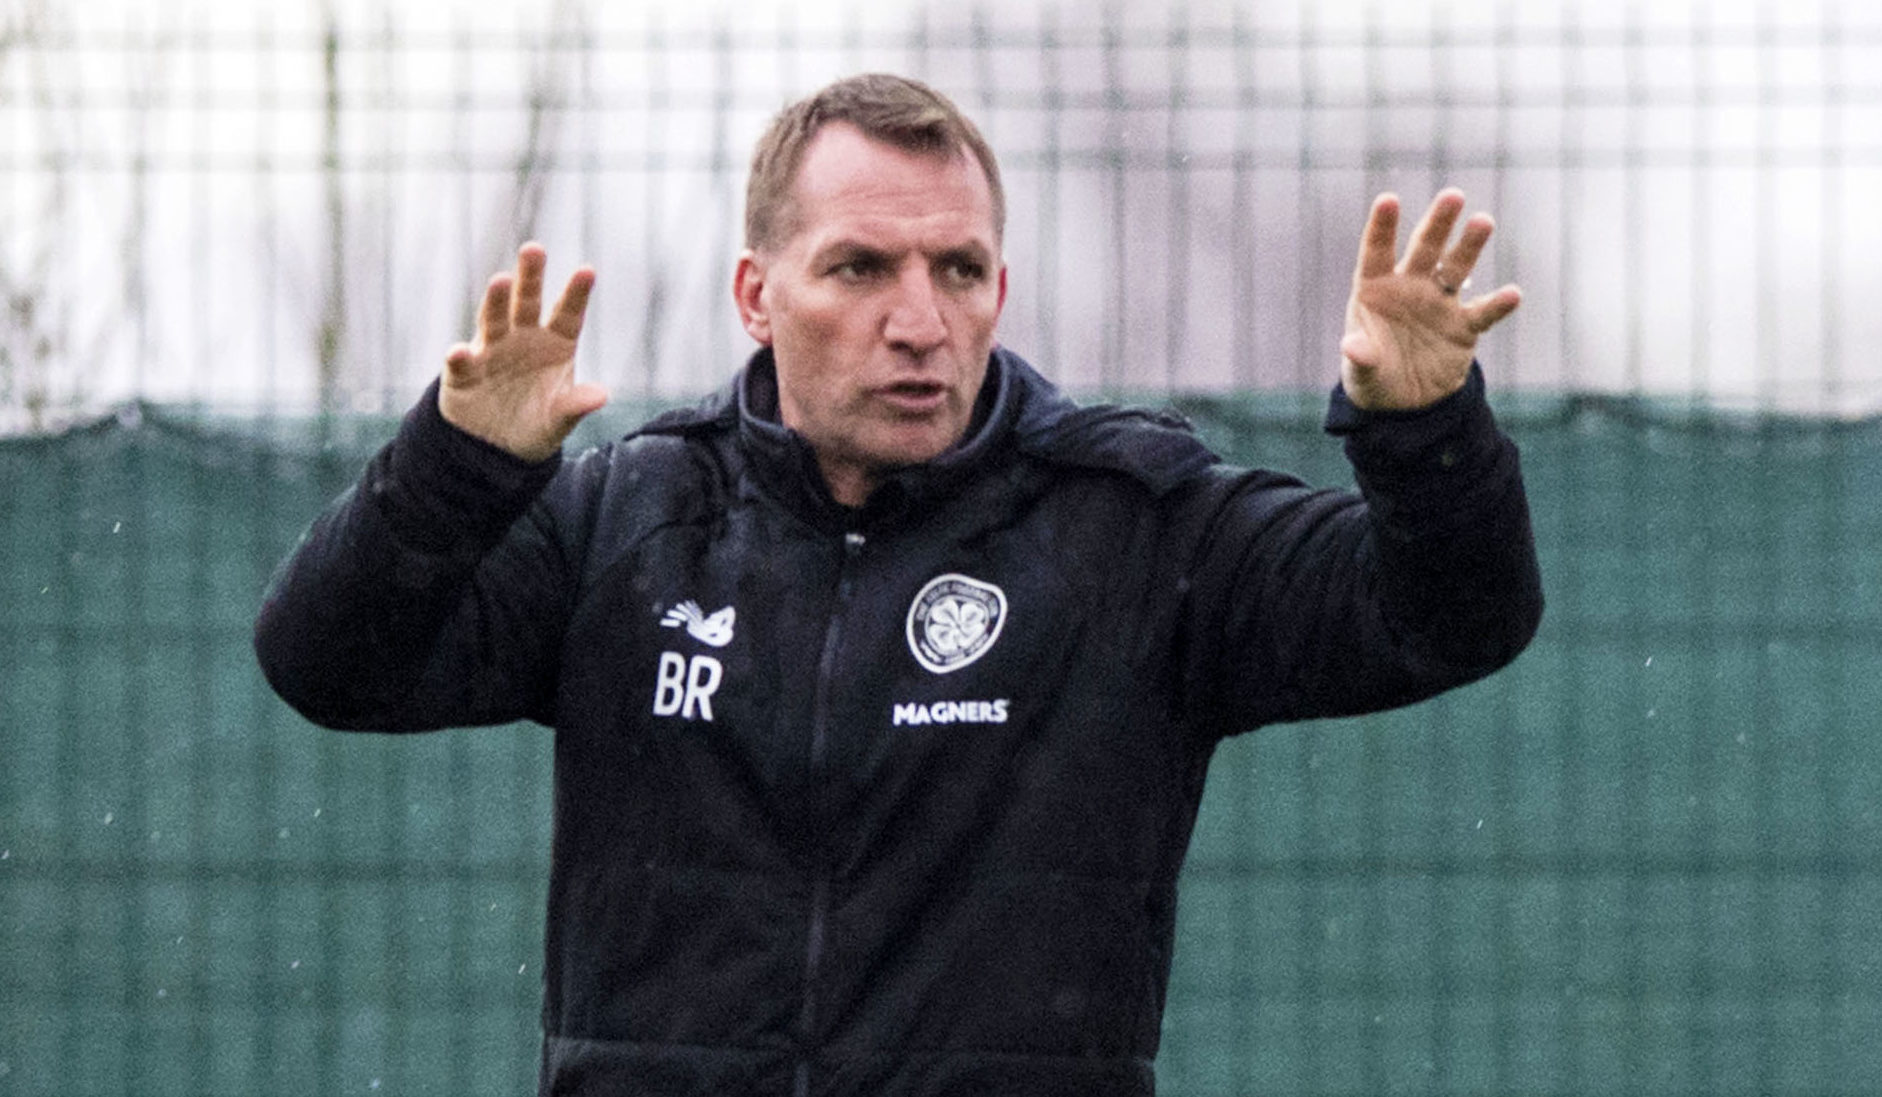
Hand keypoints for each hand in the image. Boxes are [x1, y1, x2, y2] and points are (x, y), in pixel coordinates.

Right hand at [440, 243, 606, 461]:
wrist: (495, 448)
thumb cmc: (535, 424)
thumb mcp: (559, 419)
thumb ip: (576, 404)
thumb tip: (602, 396)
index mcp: (555, 343)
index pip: (568, 314)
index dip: (576, 294)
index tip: (588, 271)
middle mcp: (522, 338)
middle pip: (527, 302)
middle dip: (530, 276)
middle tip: (534, 249)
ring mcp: (490, 350)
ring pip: (493, 319)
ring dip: (496, 301)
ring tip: (500, 281)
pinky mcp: (462, 371)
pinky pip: (461, 361)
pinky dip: (459, 356)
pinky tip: (459, 352)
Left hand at [1338, 189, 1521, 410]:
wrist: (1404, 402)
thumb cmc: (1374, 375)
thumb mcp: (1361, 372)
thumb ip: (1359, 357)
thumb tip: (1352, 347)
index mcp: (1376, 288)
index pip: (1377, 251)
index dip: (1383, 226)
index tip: (1388, 199)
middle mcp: (1409, 287)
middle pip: (1425, 248)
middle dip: (1438, 222)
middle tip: (1453, 195)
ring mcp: (1439, 303)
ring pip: (1456, 268)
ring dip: (1470, 246)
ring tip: (1483, 221)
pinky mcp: (1463, 326)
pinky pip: (1483, 312)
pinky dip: (1497, 304)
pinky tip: (1512, 294)